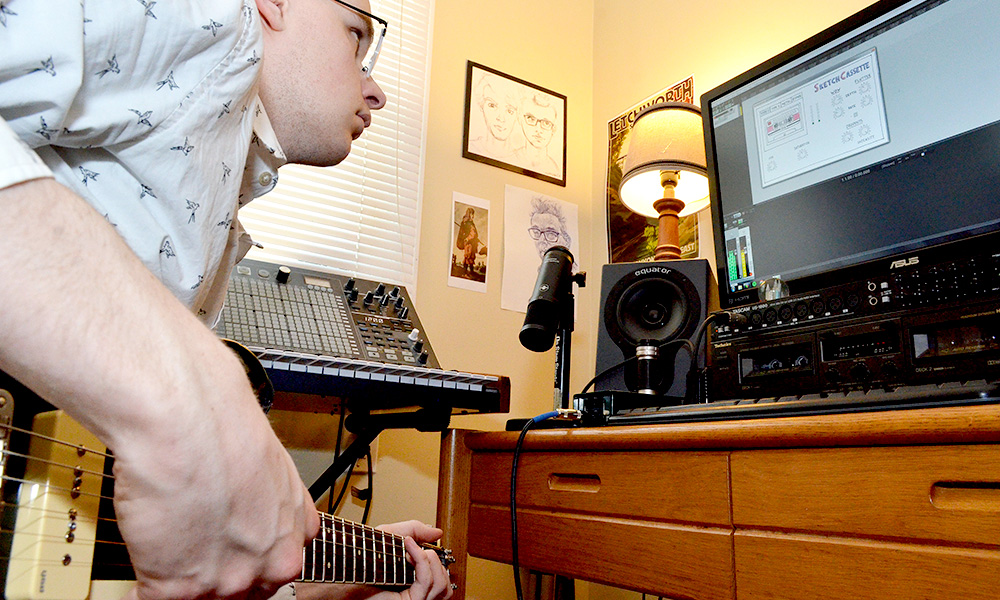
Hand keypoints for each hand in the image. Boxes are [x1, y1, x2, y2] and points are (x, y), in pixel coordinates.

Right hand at [112, 349, 320, 599]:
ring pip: (202, 599)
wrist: (187, 418)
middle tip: (190, 560)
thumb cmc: (222, 423)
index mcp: (296, 528)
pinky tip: (140, 573)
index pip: (276, 567)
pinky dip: (140, 590)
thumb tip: (242, 503)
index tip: (226, 558)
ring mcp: (228, 579)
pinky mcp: (180, 588)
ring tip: (163, 557)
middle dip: (215, 578)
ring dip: (177, 582)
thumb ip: (262, 499)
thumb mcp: (267, 463)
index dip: (245, 562)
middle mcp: (271, 559)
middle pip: (243, 590)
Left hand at [296, 521, 452, 599]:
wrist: (341, 570)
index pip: (441, 579)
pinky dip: (422, 560)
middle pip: (446, 585)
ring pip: (442, 586)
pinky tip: (409, 548)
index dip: (440, 563)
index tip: (428, 546)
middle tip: (417, 550)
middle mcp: (414, 594)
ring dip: (431, 561)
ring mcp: (413, 599)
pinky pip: (427, 582)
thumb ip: (415, 530)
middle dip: (436, 562)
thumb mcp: (390, 537)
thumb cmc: (357, 559)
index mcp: (412, 582)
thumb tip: (438, 533)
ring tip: (412, 549)